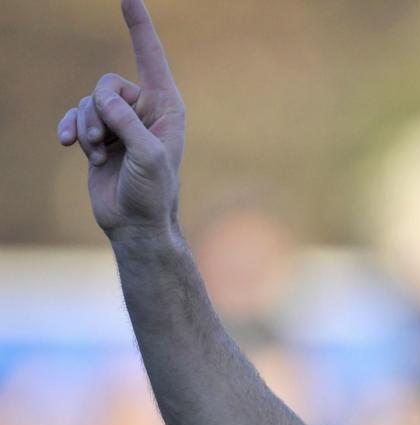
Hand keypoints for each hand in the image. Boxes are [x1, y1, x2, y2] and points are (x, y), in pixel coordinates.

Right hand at [56, 0, 184, 238]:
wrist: (134, 223)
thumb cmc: (152, 193)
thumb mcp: (147, 156)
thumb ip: (127, 123)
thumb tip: (103, 100)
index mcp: (166, 107)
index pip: (150, 56)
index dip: (138, 24)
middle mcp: (145, 110)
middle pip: (106, 83)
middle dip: (99, 112)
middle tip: (108, 143)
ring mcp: (121, 122)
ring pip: (88, 102)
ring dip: (87, 128)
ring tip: (98, 154)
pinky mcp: (100, 135)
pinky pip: (75, 116)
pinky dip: (71, 128)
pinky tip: (70, 146)